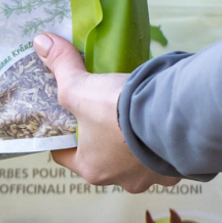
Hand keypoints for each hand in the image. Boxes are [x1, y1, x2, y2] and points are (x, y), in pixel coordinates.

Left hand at [33, 32, 178, 193]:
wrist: (176, 116)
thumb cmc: (120, 111)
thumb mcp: (82, 87)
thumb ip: (62, 67)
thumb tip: (41, 42)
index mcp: (92, 169)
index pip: (66, 155)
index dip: (63, 135)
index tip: (65, 118)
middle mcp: (122, 180)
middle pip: (102, 156)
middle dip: (100, 136)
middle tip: (102, 110)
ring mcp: (153, 177)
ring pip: (136, 158)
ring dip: (134, 141)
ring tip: (135, 114)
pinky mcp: (179, 168)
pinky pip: (165, 155)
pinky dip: (162, 141)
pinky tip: (161, 121)